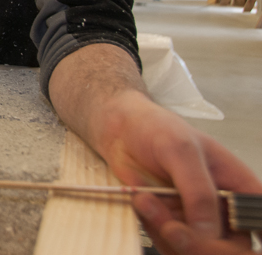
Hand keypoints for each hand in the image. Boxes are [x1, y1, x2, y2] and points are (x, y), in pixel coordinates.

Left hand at [100, 90, 261, 254]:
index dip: (242, 243)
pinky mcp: (173, 225)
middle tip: (171, 228)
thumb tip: (208, 232)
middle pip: (231, 249)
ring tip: (147, 201)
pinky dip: (155, 231)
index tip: (215, 238)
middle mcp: (224, 209)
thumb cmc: (157, 128)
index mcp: (241, 188)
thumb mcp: (180, 150)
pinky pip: (170, 245)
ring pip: (196, 250)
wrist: (122, 130)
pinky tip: (143, 203)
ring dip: (169, 236)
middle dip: (200, 245)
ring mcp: (198, 220)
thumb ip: (198, 191)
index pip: (256, 223)